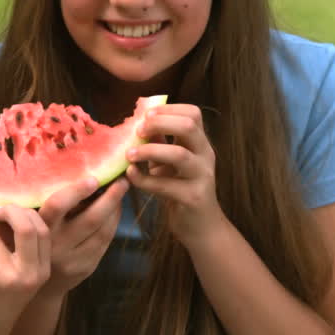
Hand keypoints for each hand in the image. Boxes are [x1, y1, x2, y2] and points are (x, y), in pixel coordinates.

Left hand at [0, 205, 50, 334]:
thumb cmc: (0, 298)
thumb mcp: (19, 274)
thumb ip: (18, 247)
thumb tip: (7, 212)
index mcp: (42, 270)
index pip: (42, 230)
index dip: (26, 213)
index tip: (9, 210)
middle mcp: (31, 274)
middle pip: (25, 228)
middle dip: (9, 212)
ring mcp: (10, 278)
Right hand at [35, 175, 128, 298]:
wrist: (30, 283)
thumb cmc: (26, 242)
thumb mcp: (22, 224)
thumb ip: (35, 207)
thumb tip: (61, 174)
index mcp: (39, 228)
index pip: (57, 206)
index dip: (77, 191)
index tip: (93, 178)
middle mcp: (56, 245)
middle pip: (90, 219)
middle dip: (110, 198)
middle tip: (121, 180)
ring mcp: (73, 259)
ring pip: (102, 231)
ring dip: (115, 209)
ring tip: (121, 191)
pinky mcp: (86, 267)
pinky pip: (104, 243)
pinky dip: (113, 224)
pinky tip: (115, 211)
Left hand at [125, 103, 222, 247]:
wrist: (199, 226)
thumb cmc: (180, 189)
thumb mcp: (168, 162)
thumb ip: (158, 142)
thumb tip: (137, 122)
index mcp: (200, 143)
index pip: (193, 113)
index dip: (168, 109)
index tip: (146, 114)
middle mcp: (205, 155)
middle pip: (189, 126)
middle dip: (160, 123)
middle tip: (137, 130)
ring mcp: (202, 176)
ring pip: (179, 154)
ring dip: (149, 151)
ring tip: (129, 154)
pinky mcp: (193, 197)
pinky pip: (165, 184)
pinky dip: (144, 179)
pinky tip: (130, 175)